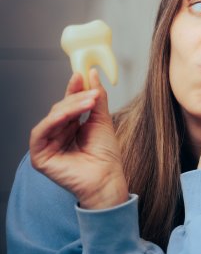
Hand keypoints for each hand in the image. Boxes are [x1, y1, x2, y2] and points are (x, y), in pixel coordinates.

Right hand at [30, 69, 127, 208]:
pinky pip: (41, 133)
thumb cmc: (106, 156)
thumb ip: (96, 98)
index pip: (69, 105)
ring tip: (89, 102)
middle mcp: (57, 135)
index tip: (81, 75)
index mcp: (70, 128)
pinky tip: (68, 115)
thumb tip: (91, 74)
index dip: (73, 89)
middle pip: (60, 109)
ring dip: (70, 107)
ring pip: (52, 118)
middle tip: (91, 92)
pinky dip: (54, 121)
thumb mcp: (102, 121)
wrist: (107, 179)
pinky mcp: (40, 156)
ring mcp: (47, 146)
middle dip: (75, 98)